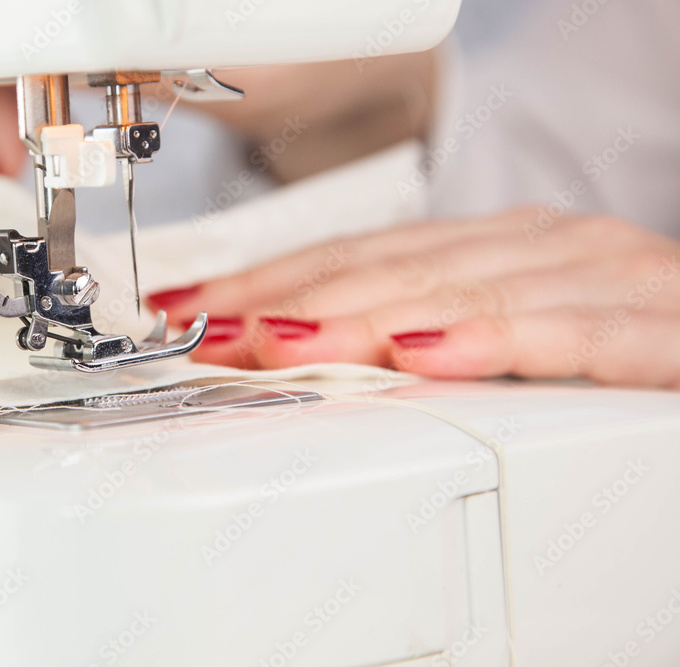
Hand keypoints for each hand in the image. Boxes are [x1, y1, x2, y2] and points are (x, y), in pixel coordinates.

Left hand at [147, 210, 679, 388]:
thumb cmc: (622, 341)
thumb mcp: (505, 330)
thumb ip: (419, 334)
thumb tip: (305, 352)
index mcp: (499, 248)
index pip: (359, 258)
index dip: (269, 281)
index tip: (191, 309)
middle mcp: (544, 249)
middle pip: (389, 271)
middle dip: (286, 302)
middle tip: (207, 332)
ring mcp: (603, 280)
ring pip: (459, 293)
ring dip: (356, 318)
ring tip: (275, 341)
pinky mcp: (664, 331)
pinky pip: (568, 334)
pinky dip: (489, 339)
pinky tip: (419, 352)